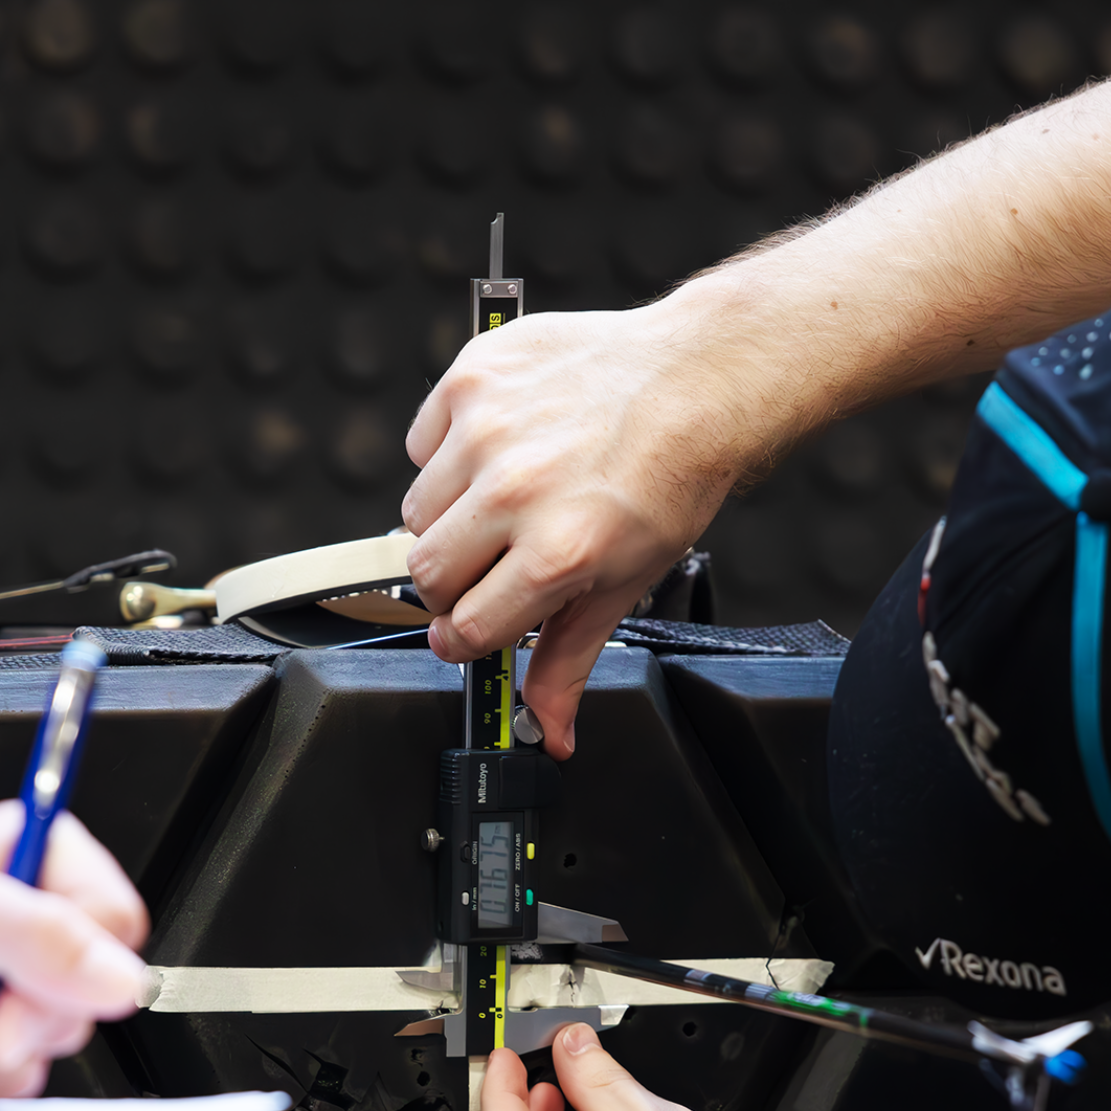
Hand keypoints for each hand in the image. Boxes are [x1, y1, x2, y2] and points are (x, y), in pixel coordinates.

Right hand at [401, 292, 780, 756]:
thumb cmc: (670, 477)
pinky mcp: (471, 380)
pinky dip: (448, 452)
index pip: (466, 629)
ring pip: (416, 511)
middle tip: (491, 562)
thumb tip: (549, 730)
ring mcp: (487, 432)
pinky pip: (421, 442)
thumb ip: (570, 657)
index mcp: (558, 553)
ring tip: (503, 497)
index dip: (463, 638)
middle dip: (453, 583)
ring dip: (449, 516)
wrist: (694, 380)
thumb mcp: (627, 581)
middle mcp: (515, 493)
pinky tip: (499, 447)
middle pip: (427, 573)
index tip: (467, 629)